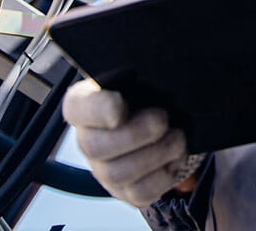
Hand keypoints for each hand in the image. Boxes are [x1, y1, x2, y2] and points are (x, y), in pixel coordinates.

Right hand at [62, 79, 203, 206]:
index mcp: (87, 104)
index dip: (97, 110)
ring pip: (119, 173)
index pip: (77, 107)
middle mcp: (89, 140)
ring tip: (178, 137)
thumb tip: (162, 61)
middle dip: (135, 134)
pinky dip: (164, 175)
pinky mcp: (127, 190)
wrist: (163, 114)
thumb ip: (144, 67)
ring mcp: (105, 169)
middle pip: (96, 147)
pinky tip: (176, 156)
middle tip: (163, 119)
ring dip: (156, 154)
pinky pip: (141, 193)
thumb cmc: (148, 90)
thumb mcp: (144, 73)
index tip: (120, 105)